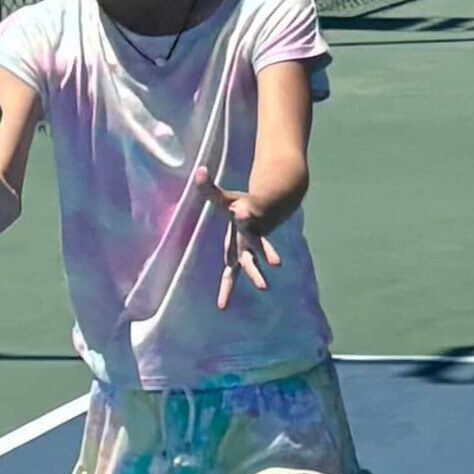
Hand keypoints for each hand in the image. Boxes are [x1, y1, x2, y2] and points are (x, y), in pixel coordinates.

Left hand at [211, 188, 287, 303]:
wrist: (272, 211)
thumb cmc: (243, 203)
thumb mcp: (225, 196)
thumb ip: (210, 188)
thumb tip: (199, 171)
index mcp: (244, 219)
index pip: (246, 217)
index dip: (247, 215)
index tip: (244, 212)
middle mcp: (249, 235)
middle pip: (253, 246)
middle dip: (261, 255)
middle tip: (274, 264)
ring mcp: (249, 246)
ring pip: (251, 262)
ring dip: (256, 274)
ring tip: (264, 288)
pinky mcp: (244, 255)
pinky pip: (235, 272)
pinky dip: (227, 285)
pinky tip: (220, 303)